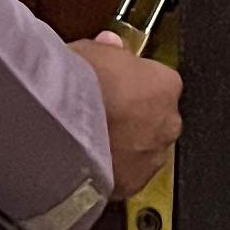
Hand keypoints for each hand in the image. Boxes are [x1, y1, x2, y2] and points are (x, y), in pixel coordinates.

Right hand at [72, 35, 181, 201]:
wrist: (62, 125)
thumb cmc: (79, 84)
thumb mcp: (92, 50)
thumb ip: (109, 51)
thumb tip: (110, 46)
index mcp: (165, 84)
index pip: (159, 82)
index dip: (134, 83)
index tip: (116, 84)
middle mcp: (167, 122)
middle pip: (155, 118)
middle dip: (134, 117)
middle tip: (104, 113)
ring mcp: (153, 155)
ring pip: (143, 149)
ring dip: (125, 145)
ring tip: (92, 139)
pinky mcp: (134, 182)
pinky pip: (127, 175)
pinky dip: (113, 170)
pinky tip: (89, 160)